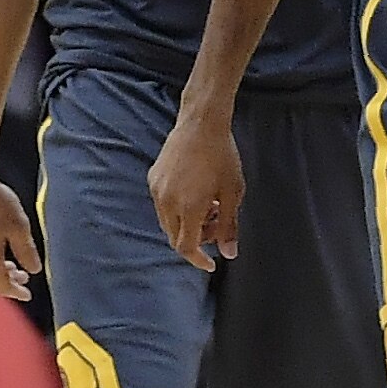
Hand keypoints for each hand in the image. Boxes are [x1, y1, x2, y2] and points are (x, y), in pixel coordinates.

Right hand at [149, 110, 242, 271]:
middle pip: (175, 237)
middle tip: (216, 225)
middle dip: (196, 239)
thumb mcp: (233, 193)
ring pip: (168, 222)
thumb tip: (229, 253)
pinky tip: (196, 193)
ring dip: (187, 224)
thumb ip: (229, 226)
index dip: (198, 260)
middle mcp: (167, 202)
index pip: (186, 247)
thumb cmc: (221, 156)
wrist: (201, 123)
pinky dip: (178, 209)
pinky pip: (163, 204)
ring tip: (208, 206)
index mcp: (187, 208)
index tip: (211, 264)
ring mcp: (157, 189)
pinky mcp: (153, 177)